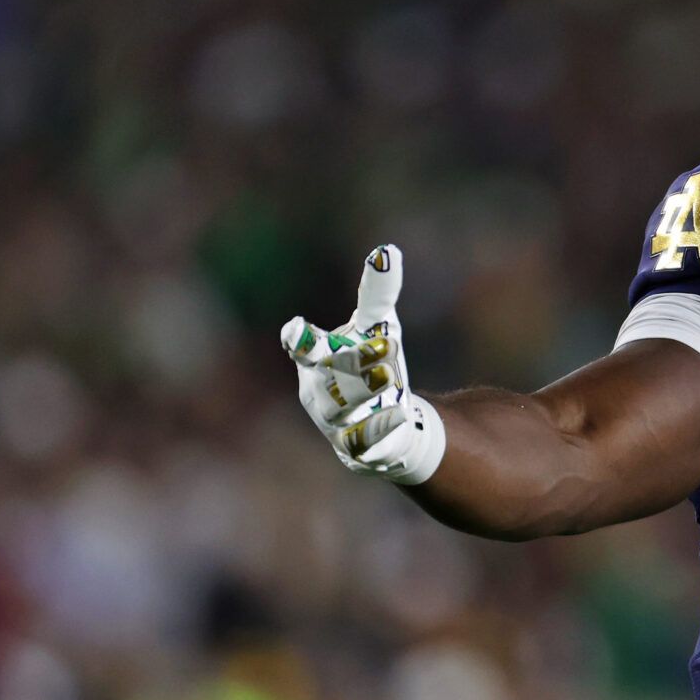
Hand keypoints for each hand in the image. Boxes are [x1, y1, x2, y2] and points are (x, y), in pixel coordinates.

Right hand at [281, 245, 446, 484]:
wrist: (382, 418)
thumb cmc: (370, 362)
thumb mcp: (377, 326)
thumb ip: (377, 292)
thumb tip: (387, 249)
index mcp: (316, 359)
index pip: (302, 347)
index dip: (299, 339)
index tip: (298, 327)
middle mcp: (318, 392)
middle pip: (326, 378)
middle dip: (351, 363)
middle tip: (385, 350)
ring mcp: (333, 423)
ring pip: (343, 412)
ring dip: (366, 397)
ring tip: (392, 382)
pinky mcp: (354, 449)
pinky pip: (363, 442)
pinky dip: (379, 429)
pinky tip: (402, 416)